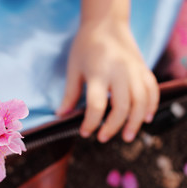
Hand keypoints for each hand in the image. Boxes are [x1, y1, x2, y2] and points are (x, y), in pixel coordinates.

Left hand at [57, 22, 158, 142]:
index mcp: (98, 72)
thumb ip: (70, 94)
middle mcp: (119, 72)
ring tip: (127, 136)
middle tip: (103, 138)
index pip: (96, 106)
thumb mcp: (73, 69)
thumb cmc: (85, 46)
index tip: (85, 133)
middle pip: (122, 107)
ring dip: (135, 122)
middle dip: (113, 127)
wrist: (106, 23)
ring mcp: (134, 70)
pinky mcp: (143, 68)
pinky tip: (145, 118)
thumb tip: (61, 115)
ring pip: (141, 102)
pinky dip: (151, 106)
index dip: (91, 123)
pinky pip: (152, 90)